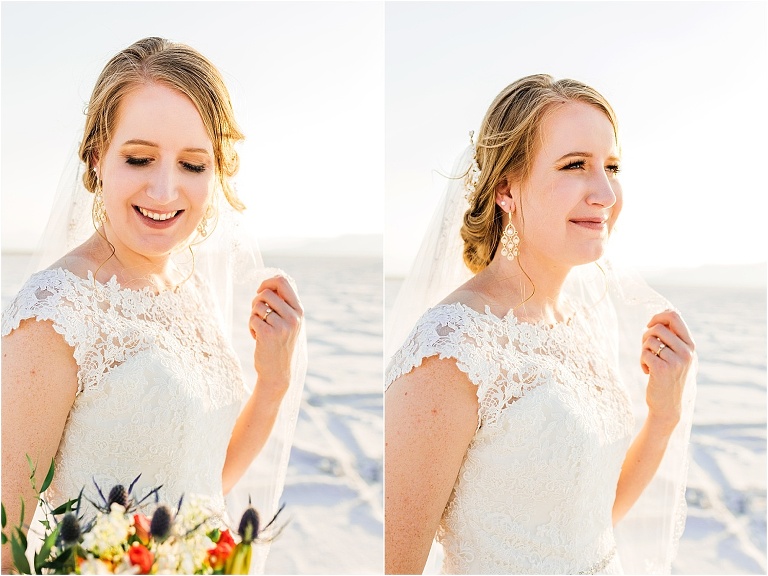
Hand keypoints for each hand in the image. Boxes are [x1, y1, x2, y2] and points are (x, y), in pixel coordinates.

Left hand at [248, 275, 302, 398]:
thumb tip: (268, 284)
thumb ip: (283, 304)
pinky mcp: (268, 334)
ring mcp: (282, 326)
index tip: (260, 291)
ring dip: (253, 316)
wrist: (278, 372)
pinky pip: (252, 319)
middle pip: (266, 292)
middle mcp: (293, 317)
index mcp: (299, 311)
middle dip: (256, 300)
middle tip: (257, 313)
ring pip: (257, 306)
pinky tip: (257, 337)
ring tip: (259, 328)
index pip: (283, 282)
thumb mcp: (288, 323)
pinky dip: (251, 327)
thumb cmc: (280, 344)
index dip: (267, 282)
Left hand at [640, 309, 694, 432]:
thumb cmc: (670, 379)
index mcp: (691, 346)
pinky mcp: (662, 370)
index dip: (658, 316)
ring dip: (643, 350)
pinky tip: (647, 372)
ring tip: (648, 362)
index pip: (674, 316)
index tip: (650, 325)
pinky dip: (642, 362)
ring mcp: (676, 361)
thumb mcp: (679, 358)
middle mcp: (686, 352)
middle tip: (646, 348)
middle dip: (646, 334)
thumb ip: (674, 339)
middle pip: (658, 326)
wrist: (670, 407)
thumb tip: (662, 314)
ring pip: (649, 340)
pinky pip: (644, 353)